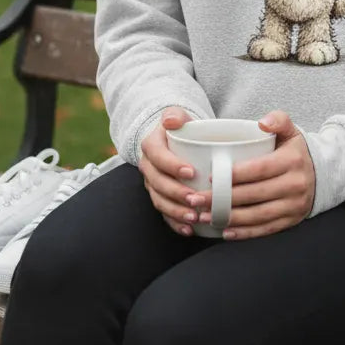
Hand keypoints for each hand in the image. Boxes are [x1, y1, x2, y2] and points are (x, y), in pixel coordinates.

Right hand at [138, 107, 204, 236]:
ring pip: (160, 201)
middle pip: (158, 183)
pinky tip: (190, 230)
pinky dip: (175, 223)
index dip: (173, 166)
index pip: (158, 157)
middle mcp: (148, 166)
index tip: (192, 172)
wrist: (176, 140)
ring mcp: (152, 184)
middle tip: (197, 200)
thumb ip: (175, 115)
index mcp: (151, 146)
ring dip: (176, 212)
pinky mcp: (160, 197)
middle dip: (177, 194)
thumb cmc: (182, 128)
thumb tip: (170, 121)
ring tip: (195, 217)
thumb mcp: (178, 116)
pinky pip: (164, 214)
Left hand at [196, 110, 315, 239]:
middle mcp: (295, 184)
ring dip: (229, 218)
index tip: (210, 176)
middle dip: (223, 198)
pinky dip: (245, 233)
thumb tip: (262, 122)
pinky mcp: (291, 221)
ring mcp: (294, 205)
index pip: (260, 168)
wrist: (323, 174)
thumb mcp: (292, 131)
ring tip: (205, 216)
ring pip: (258, 215)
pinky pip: (266, 229)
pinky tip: (225, 232)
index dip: (235, 174)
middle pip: (255, 194)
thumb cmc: (296, 151)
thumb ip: (278, 120)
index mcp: (292, 160)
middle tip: (198, 199)